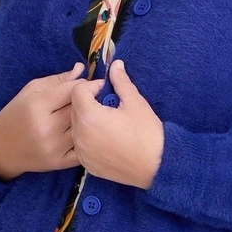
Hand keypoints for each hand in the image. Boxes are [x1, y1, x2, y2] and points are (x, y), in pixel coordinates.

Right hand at [0, 63, 89, 181]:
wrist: (0, 149)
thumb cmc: (16, 114)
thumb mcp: (31, 91)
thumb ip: (58, 80)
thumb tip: (81, 69)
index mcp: (38, 106)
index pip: (72, 91)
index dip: (87, 85)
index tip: (97, 83)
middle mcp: (46, 128)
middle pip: (80, 109)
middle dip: (90, 102)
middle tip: (96, 98)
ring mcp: (54, 147)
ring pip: (84, 128)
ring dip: (90, 120)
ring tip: (93, 114)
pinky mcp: (59, 162)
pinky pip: (83, 148)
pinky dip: (87, 140)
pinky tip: (87, 133)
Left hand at [70, 59, 163, 189]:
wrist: (157, 167)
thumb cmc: (147, 133)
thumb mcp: (135, 102)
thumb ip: (121, 81)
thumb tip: (116, 64)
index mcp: (89, 117)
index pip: (78, 91)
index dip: (92, 86)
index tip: (108, 90)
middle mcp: (80, 135)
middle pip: (74, 108)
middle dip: (89, 101)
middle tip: (110, 104)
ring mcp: (82, 152)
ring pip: (76, 126)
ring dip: (87, 119)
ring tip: (109, 121)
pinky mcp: (87, 164)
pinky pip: (81, 144)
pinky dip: (89, 137)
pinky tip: (107, 138)